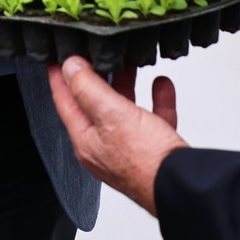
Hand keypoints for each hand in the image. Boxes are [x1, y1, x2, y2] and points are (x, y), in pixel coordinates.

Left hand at [48, 56, 187, 215]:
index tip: (56, 56)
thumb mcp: (111, 116)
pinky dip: (157, 98)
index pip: (65, 102)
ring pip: (124, 108)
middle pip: (95, 103)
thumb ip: (89, 89)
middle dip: (97, 75)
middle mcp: (105, 145)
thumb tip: (70, 67)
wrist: (183, 186)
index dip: (60, 76)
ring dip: (127, 84)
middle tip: (96, 52)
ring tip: (129, 63)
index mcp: (87, 140)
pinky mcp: (155, 148)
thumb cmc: (146, 163)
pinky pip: (153, 117)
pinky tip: (161, 84)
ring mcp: (130, 148)